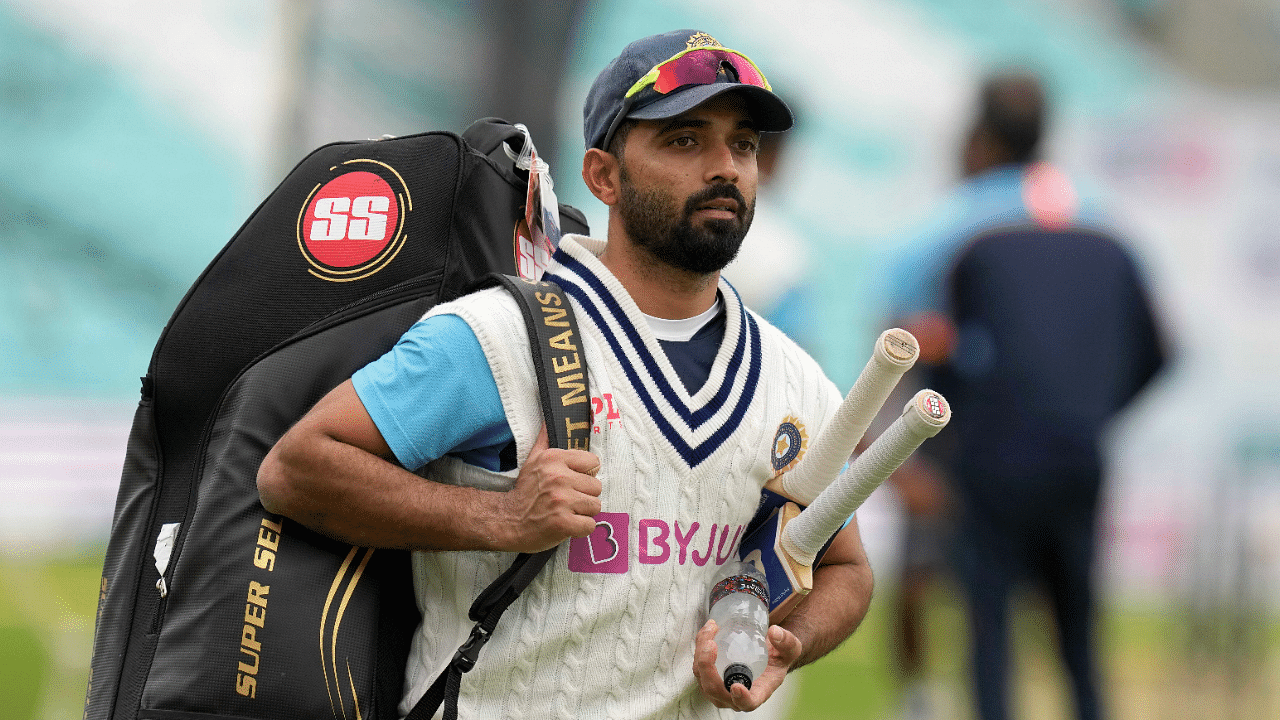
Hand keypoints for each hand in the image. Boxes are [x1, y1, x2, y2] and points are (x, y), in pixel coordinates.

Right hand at [494, 424, 601, 552]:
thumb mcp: (532, 460)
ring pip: (596, 506)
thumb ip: (544, 439)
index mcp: (554, 459)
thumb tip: (548, 419)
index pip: (593, 462)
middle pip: (597, 487)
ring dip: (584, 513)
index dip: (586, 474)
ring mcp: (562, 501)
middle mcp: (559, 478)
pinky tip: (567, 525)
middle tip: (568, 500)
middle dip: (585, 496)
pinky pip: (590, 525)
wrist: (507, 520)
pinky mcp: (563, 523)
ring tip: (567, 512)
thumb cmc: (524, 491)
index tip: (574, 482)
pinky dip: (581, 528)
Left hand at [693, 621, 801, 711]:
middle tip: (711, 643)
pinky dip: (700, 648)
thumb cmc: (778, 657)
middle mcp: (735, 695)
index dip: (741, 699)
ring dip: (701, 653)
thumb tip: (775, 633)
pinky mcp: (709, 676)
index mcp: (758, 692)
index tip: (737, 686)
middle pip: (715, 690)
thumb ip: (786, 642)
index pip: (748, 703)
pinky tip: (708, 631)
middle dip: (708, 667)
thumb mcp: (790, 649)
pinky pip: (699, 666)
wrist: (767, 654)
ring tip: (710, 630)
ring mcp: (720, 688)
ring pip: (702, 677)